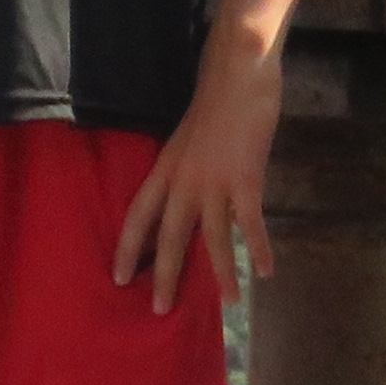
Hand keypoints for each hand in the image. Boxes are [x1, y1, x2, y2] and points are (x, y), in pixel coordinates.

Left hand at [114, 45, 280, 318]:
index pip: (138, 214)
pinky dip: (259, 247)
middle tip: (159, 310)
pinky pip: (251, 222)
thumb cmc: (215, 102)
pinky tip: (267, 270)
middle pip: (169, 235)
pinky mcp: (245, 178)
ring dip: (221, 273)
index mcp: (166, 169)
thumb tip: (186, 197)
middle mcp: (183, 180)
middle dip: (165, 275)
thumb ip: (185, 169)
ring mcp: (214, 181)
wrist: (236, 74)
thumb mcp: (187, 139)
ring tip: (227, 304)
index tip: (119, 277)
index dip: (128, 247)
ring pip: (213, 238)